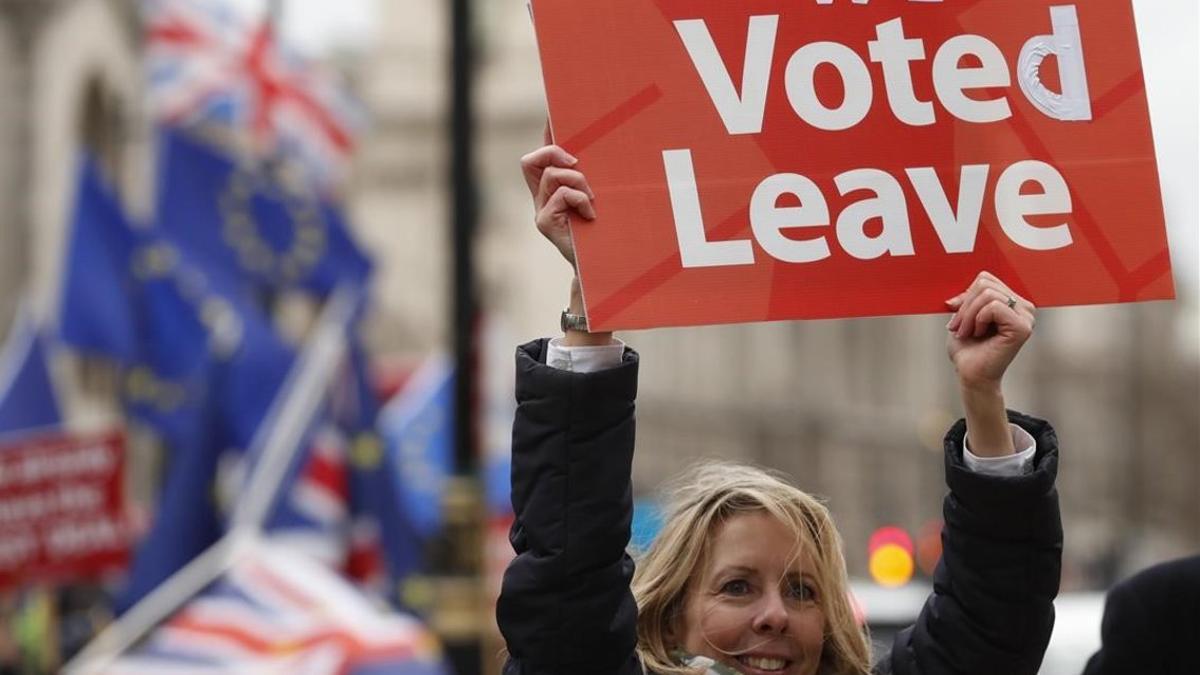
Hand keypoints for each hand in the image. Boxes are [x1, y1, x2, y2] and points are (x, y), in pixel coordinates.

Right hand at [520, 124, 595, 265]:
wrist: (600, 266)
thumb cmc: (602, 233)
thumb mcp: (596, 199)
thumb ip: (589, 179)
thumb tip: (592, 154)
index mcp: (550, 192)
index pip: (539, 157)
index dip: (544, 136)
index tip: (552, 115)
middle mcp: (540, 200)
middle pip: (531, 161)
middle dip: (554, 154)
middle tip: (577, 163)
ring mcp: (540, 212)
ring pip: (552, 176)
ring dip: (578, 182)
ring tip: (591, 200)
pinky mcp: (545, 222)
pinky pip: (561, 194)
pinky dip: (580, 200)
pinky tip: (590, 215)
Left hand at [945, 271, 1035, 390]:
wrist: (971, 375)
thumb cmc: (968, 350)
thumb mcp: (963, 317)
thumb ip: (966, 299)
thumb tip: (955, 295)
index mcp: (1013, 302)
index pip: (985, 279)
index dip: (966, 295)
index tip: (957, 317)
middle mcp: (1024, 308)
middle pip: (985, 284)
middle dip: (965, 305)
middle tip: (958, 327)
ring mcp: (1026, 317)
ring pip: (988, 294)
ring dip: (968, 315)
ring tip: (966, 332)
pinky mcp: (1022, 328)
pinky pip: (994, 307)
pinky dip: (978, 319)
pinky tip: (978, 334)